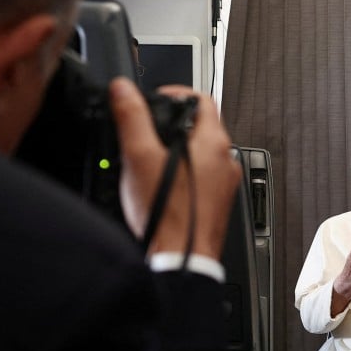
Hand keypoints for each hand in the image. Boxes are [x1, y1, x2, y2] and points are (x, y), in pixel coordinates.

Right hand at [108, 78, 241, 259]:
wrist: (182, 259)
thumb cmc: (168, 215)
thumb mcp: (140, 157)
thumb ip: (132, 117)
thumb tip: (123, 90)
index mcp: (214, 144)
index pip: (202, 100)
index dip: (176, 93)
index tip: (156, 100)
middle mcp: (227, 162)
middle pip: (202, 127)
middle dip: (173, 124)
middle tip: (148, 131)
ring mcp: (225, 185)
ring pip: (202, 155)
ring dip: (178, 150)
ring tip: (152, 159)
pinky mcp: (218, 204)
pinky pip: (203, 179)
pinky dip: (185, 174)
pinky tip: (163, 186)